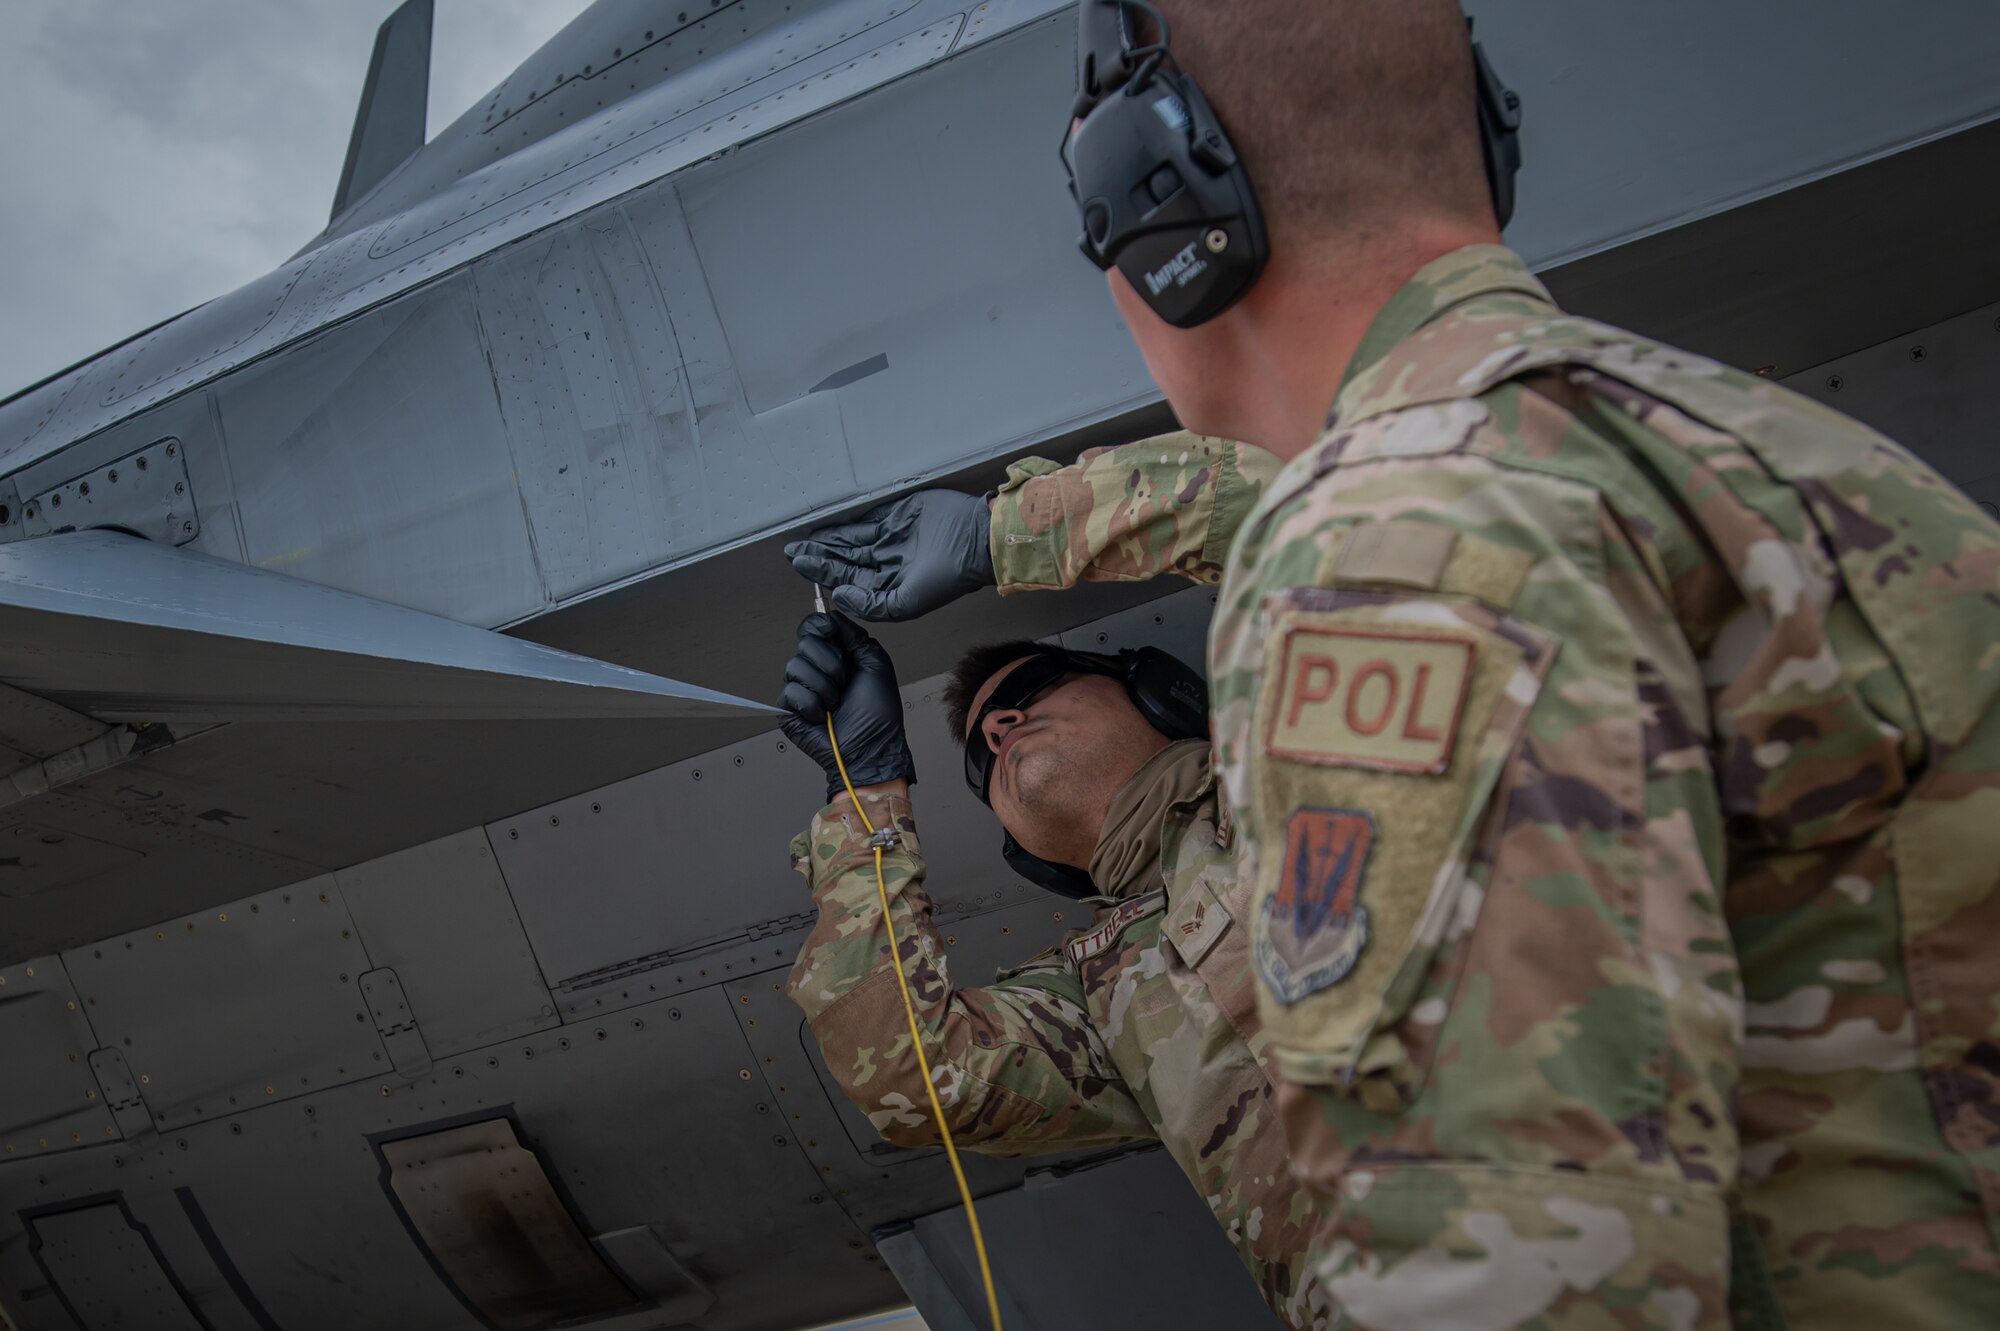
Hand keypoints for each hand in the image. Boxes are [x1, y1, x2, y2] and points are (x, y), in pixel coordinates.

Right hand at [778, 613, 916, 800]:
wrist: (871, 748)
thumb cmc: (878, 715)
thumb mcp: (875, 663)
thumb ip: (855, 635)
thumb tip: (833, 615)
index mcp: (835, 656)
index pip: (813, 627)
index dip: (820, 626)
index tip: (832, 633)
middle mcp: (816, 670)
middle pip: (804, 642)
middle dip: (831, 662)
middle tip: (845, 681)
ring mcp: (801, 689)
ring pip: (794, 666)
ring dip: (825, 687)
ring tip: (837, 703)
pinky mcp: (788, 709)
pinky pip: (790, 692)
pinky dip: (813, 705)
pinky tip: (824, 716)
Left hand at [784, 489, 993, 621]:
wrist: (975, 540)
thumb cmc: (946, 577)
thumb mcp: (905, 603)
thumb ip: (870, 605)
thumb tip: (838, 595)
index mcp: (890, 586)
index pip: (849, 580)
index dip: (824, 573)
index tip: (800, 565)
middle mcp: (888, 563)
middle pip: (846, 560)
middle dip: (820, 557)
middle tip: (792, 553)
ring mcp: (892, 538)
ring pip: (851, 540)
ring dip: (828, 541)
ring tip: (802, 541)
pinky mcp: (898, 515)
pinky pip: (865, 520)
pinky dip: (845, 524)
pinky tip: (826, 526)